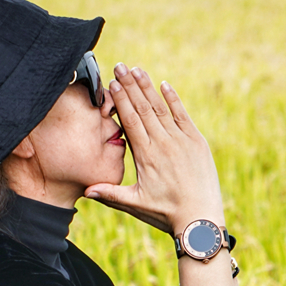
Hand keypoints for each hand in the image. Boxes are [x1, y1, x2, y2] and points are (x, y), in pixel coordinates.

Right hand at [83, 64, 222, 235]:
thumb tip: (85, 190)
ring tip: (137, 69)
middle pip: (142, 108)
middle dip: (130, 85)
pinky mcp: (197, 142)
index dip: (120, 99)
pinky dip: (173, 99)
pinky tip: (164, 85)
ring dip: (148, 87)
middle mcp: (163, 143)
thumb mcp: (135, 204)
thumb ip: (109, 194)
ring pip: (161, 108)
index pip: (129, 120)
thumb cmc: (166, 213)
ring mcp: (181, 140)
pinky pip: (182, 115)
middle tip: (119, 66)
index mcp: (145, 156)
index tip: (111, 82)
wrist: (200, 219)